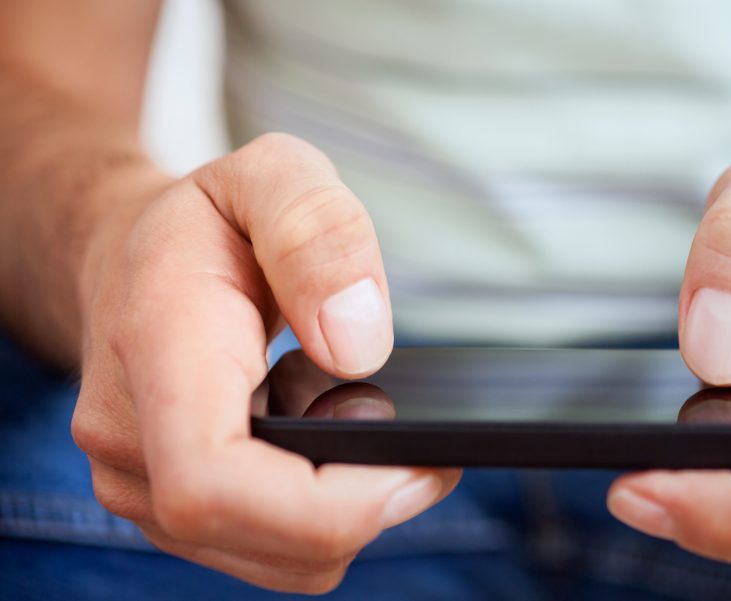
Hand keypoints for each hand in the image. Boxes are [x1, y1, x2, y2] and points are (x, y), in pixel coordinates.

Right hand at [71, 133, 459, 591]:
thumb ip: (317, 233)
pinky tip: (326, 444)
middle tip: (429, 446)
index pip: (214, 483)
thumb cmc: (209, 220)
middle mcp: (129, 440)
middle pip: (267, 541)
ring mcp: (142, 486)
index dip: (325, 506)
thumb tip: (357, 347)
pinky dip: (321, 513)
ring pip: (279, 558)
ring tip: (361, 420)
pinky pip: (270, 548)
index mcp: (157, 350)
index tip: (413, 469)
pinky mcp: (172, 510)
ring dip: (349, 510)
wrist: (130, 257)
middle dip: (368, 509)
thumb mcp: (272, 174)